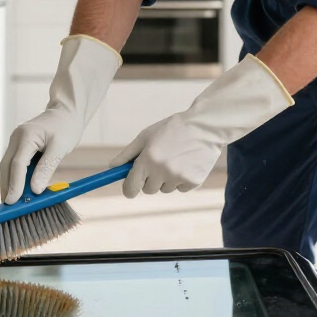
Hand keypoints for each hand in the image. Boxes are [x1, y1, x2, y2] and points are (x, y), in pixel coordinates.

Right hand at [0, 35, 120, 201]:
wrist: (67, 112)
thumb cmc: (66, 127)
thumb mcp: (60, 148)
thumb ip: (47, 168)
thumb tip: (35, 190)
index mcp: (26, 135)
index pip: (17, 164)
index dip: (15, 185)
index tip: (12, 202)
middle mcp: (17, 138)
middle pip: (6, 167)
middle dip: (7, 187)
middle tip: (9, 208)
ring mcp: (16, 142)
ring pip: (8, 167)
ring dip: (11, 184)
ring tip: (15, 203)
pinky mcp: (20, 147)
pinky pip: (15, 165)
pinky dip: (17, 178)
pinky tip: (21, 191)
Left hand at [110, 55, 292, 198]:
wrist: (205, 126)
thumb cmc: (172, 129)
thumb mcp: (146, 136)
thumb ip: (127, 154)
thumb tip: (111, 168)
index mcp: (148, 159)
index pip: (131, 188)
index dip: (129, 188)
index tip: (130, 187)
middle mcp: (162, 171)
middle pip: (148, 190)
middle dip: (149, 179)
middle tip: (158, 161)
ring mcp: (179, 177)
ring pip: (165, 189)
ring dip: (167, 178)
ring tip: (176, 157)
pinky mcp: (194, 182)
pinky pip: (181, 188)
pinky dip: (182, 179)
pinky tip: (188, 162)